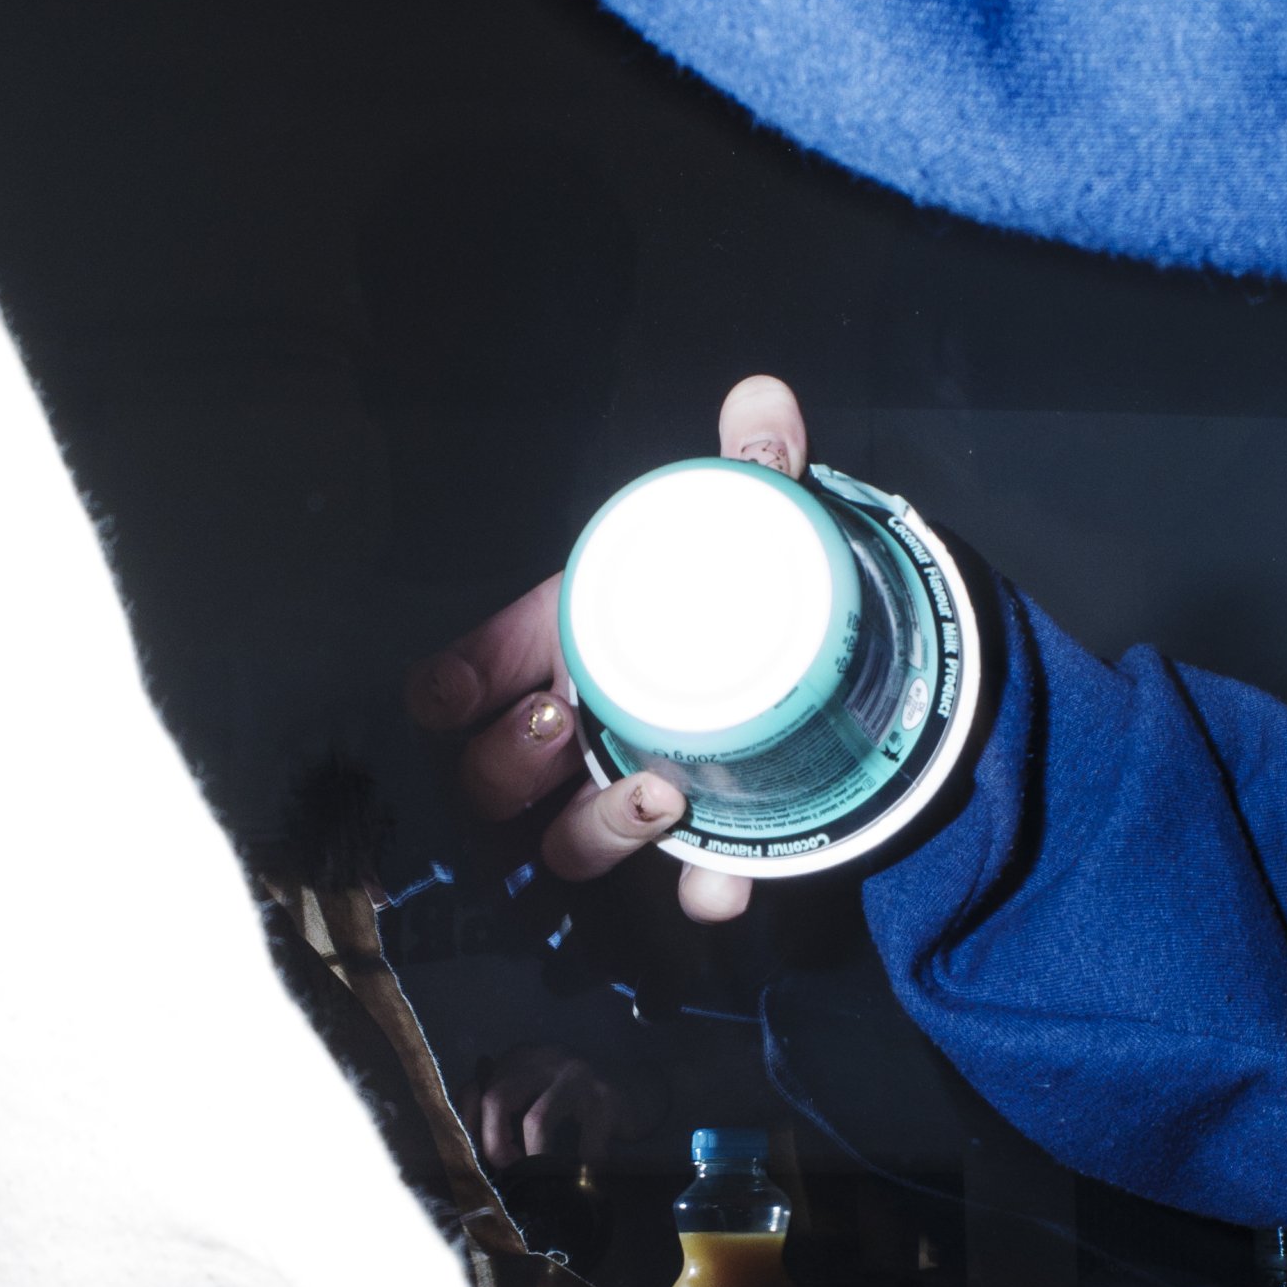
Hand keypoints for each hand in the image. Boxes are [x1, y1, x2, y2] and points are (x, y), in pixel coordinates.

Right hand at [405, 374, 811, 925]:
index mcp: (565, 644)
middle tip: (560, 725)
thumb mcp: (750, 519)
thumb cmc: (747, 585)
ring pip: (567, 844)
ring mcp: (628, 794)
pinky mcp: (702, 846)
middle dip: (506, 761)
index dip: (451, 688)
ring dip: (593, 831)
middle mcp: (579, 730)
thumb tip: (764, 398)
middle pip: (493, 776)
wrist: (836, 659)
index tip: (450, 695)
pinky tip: (725, 888)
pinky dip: (704, 888)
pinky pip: (687, 886)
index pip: (470, 672)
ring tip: (656, 796)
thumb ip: (754, 465)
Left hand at [475, 1043, 653, 1166]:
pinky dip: (580, 1165)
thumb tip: (473, 1147)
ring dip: (533, 1156)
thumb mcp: (534, 1091)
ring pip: (537, 1118)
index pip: (476, 1088)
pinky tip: (581, 1176)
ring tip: (538, 1176)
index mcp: (519, 1059)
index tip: (476, 1155)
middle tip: (507, 1169)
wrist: (636, 1084)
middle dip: (495, 1143)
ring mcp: (576, 1076)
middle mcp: (543, 1060)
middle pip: (497, 1099)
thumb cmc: (574, 1098)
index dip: (469, 1126)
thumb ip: (504, 1108)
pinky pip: (585, 1141)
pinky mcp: (605, 1098)